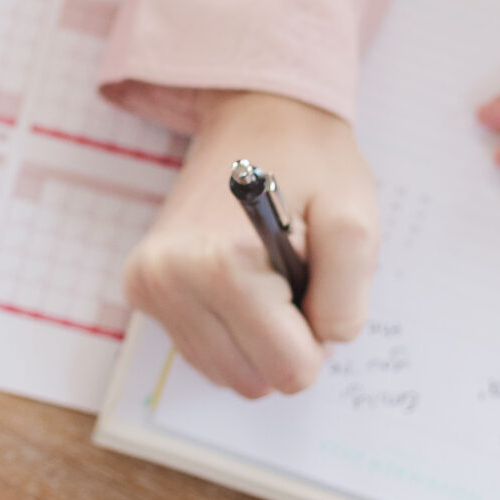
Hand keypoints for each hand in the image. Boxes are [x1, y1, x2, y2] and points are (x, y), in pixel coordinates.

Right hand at [122, 91, 378, 396]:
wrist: (259, 117)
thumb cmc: (311, 166)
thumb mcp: (357, 222)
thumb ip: (348, 301)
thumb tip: (318, 348)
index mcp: (219, 265)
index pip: (291, 371)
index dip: (317, 331)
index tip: (310, 274)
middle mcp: (166, 279)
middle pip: (256, 381)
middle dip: (288, 339)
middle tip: (291, 272)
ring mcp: (147, 286)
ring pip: (229, 374)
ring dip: (261, 337)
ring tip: (266, 272)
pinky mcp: (141, 290)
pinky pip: (206, 354)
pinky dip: (233, 330)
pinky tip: (239, 279)